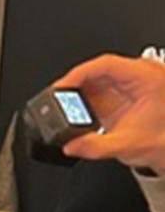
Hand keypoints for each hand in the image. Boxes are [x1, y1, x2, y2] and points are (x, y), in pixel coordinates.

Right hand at [53, 54, 164, 172]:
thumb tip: (71, 145)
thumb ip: (95, 146)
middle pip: (98, 71)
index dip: (79, 73)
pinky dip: (85, 102)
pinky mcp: (124, 96)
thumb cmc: (163, 142)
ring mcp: (131, 85)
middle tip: (57, 100)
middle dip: (75, 86)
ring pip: (97, 80)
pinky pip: (100, 91)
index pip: (106, 64)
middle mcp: (139, 76)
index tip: (62, 86)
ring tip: (63, 109)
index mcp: (146, 77)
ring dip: (78, 94)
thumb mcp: (128, 145)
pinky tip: (76, 113)